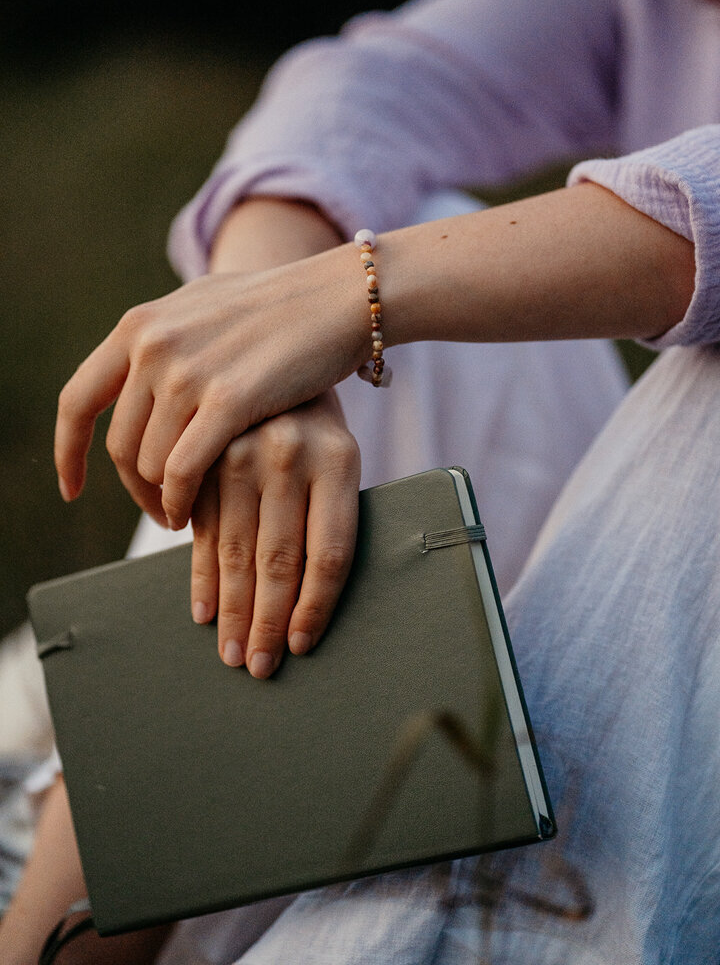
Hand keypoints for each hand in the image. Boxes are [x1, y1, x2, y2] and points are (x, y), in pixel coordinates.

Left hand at [54, 243, 367, 529]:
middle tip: (157, 509)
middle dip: (134, 488)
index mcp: (139, 325)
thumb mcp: (200, 308)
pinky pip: (183, 470)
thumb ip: (161, 338)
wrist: (336, 296)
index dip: (69, 451)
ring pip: (149, 463)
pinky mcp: (229, 399)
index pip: (78, 401)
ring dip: (162, 497)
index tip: (72, 487)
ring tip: (182, 512)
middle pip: (120, 443)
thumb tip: (133, 370)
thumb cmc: (277, 307)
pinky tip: (190, 515)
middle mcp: (153, 346)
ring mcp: (188, 372)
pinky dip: (180, 501)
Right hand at [190, 391, 359, 676]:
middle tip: (256, 669)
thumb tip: (307, 605)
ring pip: (235, 549)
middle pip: (280, 559)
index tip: (301, 646)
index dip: (315, 608)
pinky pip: (201, 525)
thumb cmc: (319, 419)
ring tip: (230, 653)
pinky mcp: (204, 452)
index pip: (330, 553)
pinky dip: (200, 573)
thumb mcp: (340, 452)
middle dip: (265, 622)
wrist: (284, 339)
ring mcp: (242, 451)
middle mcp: (291, 455)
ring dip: (230, 609)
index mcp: (340, 459)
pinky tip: (200, 610)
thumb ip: (326, 511)